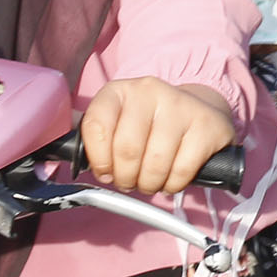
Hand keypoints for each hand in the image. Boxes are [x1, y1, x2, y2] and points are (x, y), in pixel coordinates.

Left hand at [78, 78, 237, 195]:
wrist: (200, 110)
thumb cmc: (150, 124)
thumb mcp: (119, 121)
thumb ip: (95, 137)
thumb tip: (69, 156)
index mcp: (120, 90)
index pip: (96, 125)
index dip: (98, 159)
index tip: (105, 172)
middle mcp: (150, 91)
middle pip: (127, 150)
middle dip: (125, 178)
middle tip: (130, 182)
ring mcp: (181, 106)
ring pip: (155, 164)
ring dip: (149, 184)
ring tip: (150, 181)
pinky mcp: (207, 126)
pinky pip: (182, 171)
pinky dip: (173, 185)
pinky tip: (172, 179)